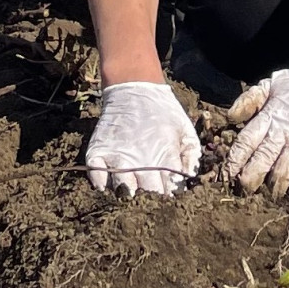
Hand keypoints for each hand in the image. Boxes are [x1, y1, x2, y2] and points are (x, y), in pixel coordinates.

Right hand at [84, 79, 202, 196]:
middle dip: (151, 200)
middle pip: (147, 194)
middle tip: (151, 198)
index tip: (168, 195)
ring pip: (123, 190)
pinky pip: (97, 176)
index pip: (170, 189)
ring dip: (128, 194)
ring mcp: (119, 156)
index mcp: (165, 156)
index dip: (170, 195)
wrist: (133, 88)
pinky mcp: (99, 151)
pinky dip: (101, 183)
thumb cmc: (163, 112)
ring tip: (132, 193)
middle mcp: (141, 160)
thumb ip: (190, 156)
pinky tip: (108, 184)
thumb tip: (188, 181)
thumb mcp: (185, 130)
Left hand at [223, 55, 288, 197]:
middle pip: (264, 155)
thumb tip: (230, 117)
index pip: (246, 141)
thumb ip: (249, 100)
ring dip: (278, 183)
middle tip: (243, 193)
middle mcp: (287, 127)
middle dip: (251, 176)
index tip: (226, 177)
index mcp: (270, 116)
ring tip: (272, 197)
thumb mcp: (272, 84)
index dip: (235, 161)